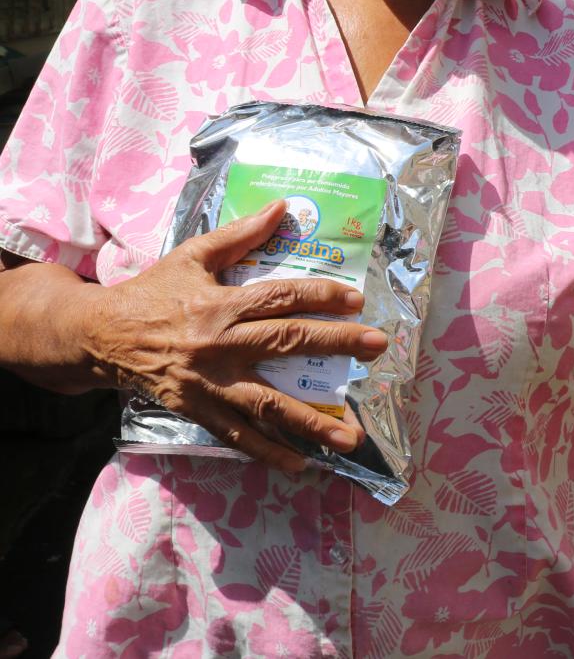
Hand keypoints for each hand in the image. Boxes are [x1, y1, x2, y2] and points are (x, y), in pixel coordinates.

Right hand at [85, 202, 386, 471]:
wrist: (100, 336)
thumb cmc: (153, 291)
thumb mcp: (193, 255)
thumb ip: (241, 235)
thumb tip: (282, 207)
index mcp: (220, 305)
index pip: (280, 298)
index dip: (320, 297)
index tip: (357, 301)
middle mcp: (219, 345)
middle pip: (284, 344)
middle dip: (335, 345)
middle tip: (376, 347)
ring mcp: (209, 384)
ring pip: (267, 403)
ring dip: (311, 421)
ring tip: (351, 436)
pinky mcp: (197, 411)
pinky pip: (238, 435)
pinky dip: (269, 451)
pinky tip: (302, 463)